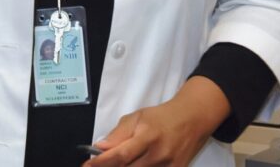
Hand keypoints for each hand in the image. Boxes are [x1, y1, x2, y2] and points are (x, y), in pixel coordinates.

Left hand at [83, 77, 229, 166]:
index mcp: (147, 136)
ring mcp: (168, 166)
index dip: (101, 162)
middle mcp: (158, 154)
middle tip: (96, 165)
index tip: (87, 165)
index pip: (120, 155)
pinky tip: (135, 163)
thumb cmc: (161, 117)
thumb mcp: (136, 117)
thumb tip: (99, 148)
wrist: (192, 119)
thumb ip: (117, 134)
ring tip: (115, 162)